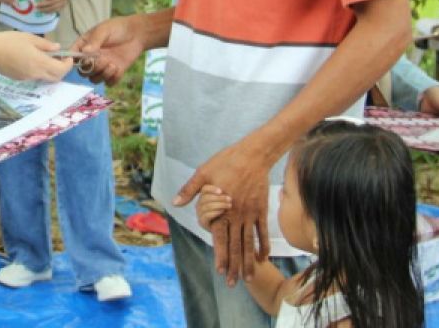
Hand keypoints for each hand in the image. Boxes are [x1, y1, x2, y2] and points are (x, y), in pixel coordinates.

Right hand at [0, 31, 67, 81]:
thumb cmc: (8, 41)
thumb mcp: (29, 37)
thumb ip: (45, 45)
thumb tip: (58, 48)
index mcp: (40, 63)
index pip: (61, 70)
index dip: (68, 65)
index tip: (68, 56)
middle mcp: (36, 74)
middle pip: (55, 78)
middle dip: (61, 69)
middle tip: (59, 58)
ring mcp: (27, 78)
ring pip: (45, 78)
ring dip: (50, 70)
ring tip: (45, 56)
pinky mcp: (20, 79)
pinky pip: (35, 76)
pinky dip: (39, 70)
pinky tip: (32, 60)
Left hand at [35, 0, 70, 14]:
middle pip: (53, 2)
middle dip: (43, 4)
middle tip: (36, 5)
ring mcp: (63, 2)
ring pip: (54, 7)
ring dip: (45, 9)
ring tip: (38, 9)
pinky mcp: (63, 6)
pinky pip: (55, 10)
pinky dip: (49, 12)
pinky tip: (43, 12)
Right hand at [70, 15, 143, 84]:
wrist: (137, 33)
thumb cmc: (118, 28)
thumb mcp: (104, 30)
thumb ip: (95, 41)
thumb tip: (85, 52)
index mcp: (85, 46)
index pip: (72, 56)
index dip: (72, 61)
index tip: (80, 60)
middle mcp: (91, 58)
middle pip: (83, 72)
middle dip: (91, 68)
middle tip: (102, 60)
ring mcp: (102, 66)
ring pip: (94, 79)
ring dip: (102, 74)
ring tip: (112, 64)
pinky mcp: (114, 73)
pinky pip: (109, 83)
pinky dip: (113, 78)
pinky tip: (118, 68)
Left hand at [174, 138, 271, 285]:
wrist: (253, 154)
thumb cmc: (226, 162)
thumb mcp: (203, 173)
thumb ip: (190, 190)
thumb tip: (175, 203)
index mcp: (222, 209)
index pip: (221, 238)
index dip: (221, 256)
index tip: (222, 272)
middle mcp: (237, 215)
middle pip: (236, 246)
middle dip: (235, 266)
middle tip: (234, 283)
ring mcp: (251, 214)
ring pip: (250, 243)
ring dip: (249, 261)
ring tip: (250, 278)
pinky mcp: (261, 209)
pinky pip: (262, 231)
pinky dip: (263, 245)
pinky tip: (263, 258)